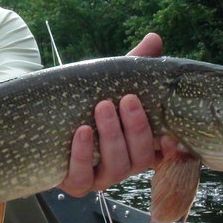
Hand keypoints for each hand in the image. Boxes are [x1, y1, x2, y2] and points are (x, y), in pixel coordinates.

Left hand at [60, 33, 172, 196]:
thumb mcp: (111, 82)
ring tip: (102, 107)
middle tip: (126, 99)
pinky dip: (82, 154)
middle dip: (136, 129)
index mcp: (141, 146)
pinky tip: (81, 131)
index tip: (172, 134)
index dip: (173, 149)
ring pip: (115, 168)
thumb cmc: (88, 101)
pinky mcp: (76, 184)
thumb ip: (134, 65)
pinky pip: (82, 177)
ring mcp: (101, 177)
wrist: (49, 117)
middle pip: (140, 158)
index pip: (165, 154)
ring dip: (110, 137)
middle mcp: (126, 166)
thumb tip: (154, 38)